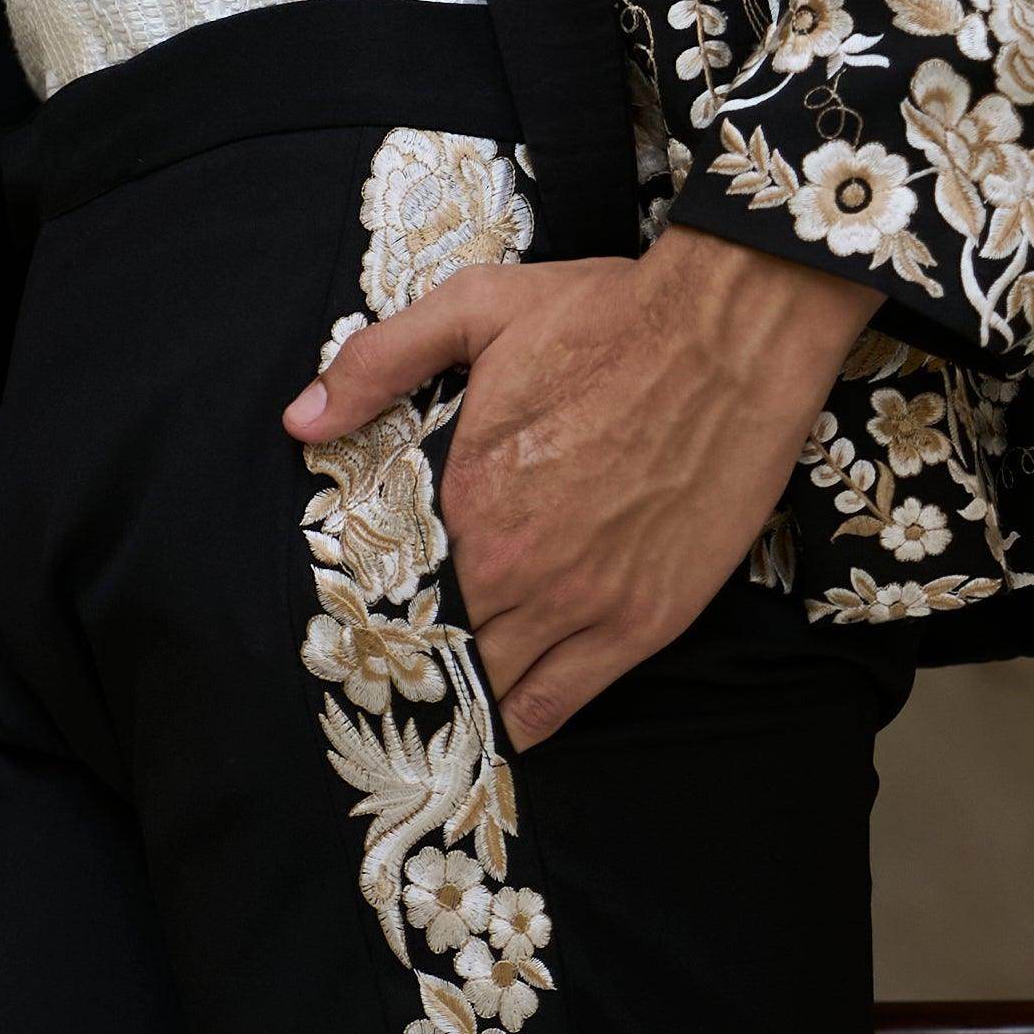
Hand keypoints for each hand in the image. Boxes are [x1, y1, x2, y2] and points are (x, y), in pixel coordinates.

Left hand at [285, 226, 868, 742]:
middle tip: (393, 667)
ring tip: (437, 705)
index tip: (359, 615)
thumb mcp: (478, 307)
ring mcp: (582, 598)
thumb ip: (380, 362)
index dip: (371, 602)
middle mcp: (515, 561)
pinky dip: (522, 723)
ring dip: (460, 694)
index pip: (390, 580)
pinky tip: (500, 726)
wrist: (732, 331)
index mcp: (465, 491)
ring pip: (491, 683)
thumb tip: (301, 420)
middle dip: (410, 656)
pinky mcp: (644, 621)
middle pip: (435, 641)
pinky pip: (559, 702)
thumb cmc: (608, 315)